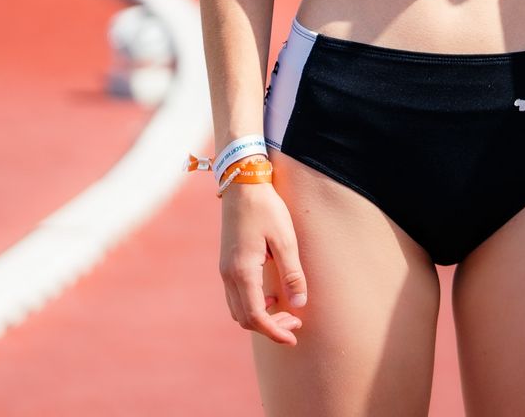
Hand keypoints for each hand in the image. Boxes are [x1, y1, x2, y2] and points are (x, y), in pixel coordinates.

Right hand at [219, 176, 307, 344]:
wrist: (242, 185)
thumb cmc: (267, 209)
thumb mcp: (286, 240)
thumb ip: (292, 273)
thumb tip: (300, 304)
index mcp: (242, 272)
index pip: (256, 316)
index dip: (274, 331)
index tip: (293, 338)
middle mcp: (228, 275)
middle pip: (245, 318)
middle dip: (270, 327)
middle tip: (296, 323)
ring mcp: (224, 270)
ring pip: (238, 309)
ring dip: (261, 317)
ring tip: (288, 311)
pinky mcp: (227, 264)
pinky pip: (236, 296)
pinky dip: (253, 304)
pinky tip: (274, 296)